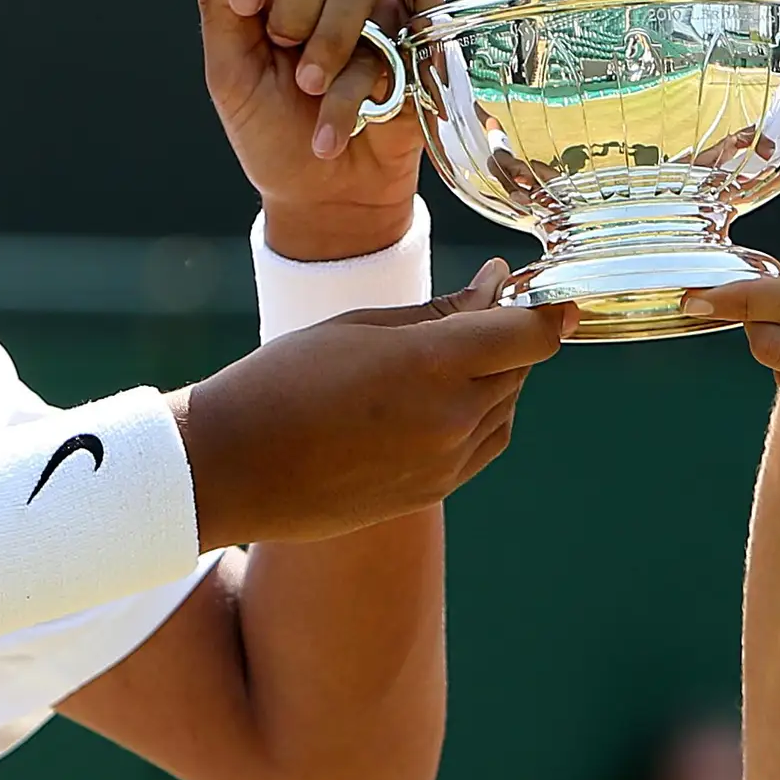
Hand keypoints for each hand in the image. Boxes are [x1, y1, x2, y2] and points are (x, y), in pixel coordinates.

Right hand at [180, 259, 568, 546]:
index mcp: (434, 364)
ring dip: (498, 374)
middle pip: (520, 367)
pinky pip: (485, 443)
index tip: (538, 288)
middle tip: (483, 302)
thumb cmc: (285, 381)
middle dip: (511, 333)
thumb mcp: (361, 325)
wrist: (234, 467)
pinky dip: (483, 413)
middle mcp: (453, 417)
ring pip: (506, 406)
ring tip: (452, 350)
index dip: (545, 308)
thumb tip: (495, 289)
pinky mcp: (434, 490)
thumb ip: (439, 312)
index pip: (530, 334)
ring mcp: (447, 462)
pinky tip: (447, 395)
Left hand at [191, 0, 422, 261]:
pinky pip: (403, 18)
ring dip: (328, 42)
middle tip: (285, 58)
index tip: (244, 2)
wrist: (325, 197)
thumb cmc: (273, 136)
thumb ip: (219, 2)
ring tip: (313, 91)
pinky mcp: (412, 40)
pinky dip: (378, 51)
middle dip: (291, 8)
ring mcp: (371, 10)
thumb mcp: (231, 73)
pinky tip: (357, 85)